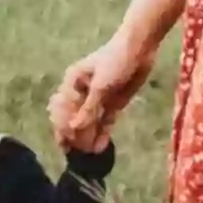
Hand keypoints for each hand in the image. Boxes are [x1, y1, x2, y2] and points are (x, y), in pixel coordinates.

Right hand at [51, 32, 158, 147]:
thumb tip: (74, 129)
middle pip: (73, 117)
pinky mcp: (112, 103)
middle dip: (74, 135)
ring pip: (89, 122)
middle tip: (77, 152)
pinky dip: (102, 133)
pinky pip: (105, 121)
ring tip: (89, 154)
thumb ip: (88, 109)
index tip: (67, 142)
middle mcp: (81, 92)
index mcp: (72, 83)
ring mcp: (98, 99)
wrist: (140, 47)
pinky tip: (100, 147)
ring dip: (88, 137)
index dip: (62, 126)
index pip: (61, 109)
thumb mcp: (100, 85)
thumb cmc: (115, 60)